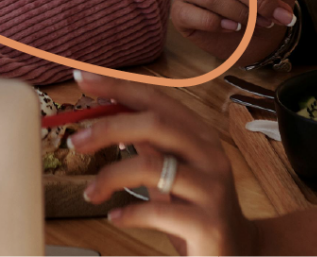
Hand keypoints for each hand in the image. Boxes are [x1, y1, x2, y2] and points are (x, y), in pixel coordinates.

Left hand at [69, 71, 257, 256]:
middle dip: (108, 128)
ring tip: (90, 192)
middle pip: (154, 124)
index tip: (81, 77)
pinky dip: (128, 213)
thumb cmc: (196, 208)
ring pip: (151, 167)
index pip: (154, 99)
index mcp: (199, 135)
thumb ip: (146, 140)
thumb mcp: (172, 169)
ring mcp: (212, 190)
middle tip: (75, 141)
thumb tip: (106, 109)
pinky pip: (157, 212)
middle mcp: (210, 155)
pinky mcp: (209, 225)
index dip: (117, 86)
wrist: (241, 255)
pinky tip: (115, 217)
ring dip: (110, 176)